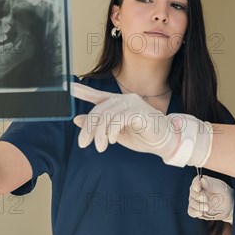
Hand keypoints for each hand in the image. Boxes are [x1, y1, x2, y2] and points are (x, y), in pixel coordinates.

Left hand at [71, 82, 212, 166]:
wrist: (165, 142)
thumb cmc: (143, 136)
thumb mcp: (116, 134)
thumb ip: (98, 126)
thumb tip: (77, 120)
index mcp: (118, 103)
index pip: (98, 96)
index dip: (83, 91)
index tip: (69, 87)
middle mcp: (124, 99)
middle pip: (98, 110)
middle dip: (88, 129)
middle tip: (83, 144)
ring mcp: (132, 103)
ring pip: (106, 115)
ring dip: (100, 134)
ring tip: (101, 147)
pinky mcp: (140, 112)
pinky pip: (119, 120)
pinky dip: (113, 131)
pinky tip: (114, 141)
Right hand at [188, 175, 233, 223]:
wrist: (230, 207)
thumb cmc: (225, 194)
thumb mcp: (220, 187)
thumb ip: (211, 184)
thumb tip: (202, 180)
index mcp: (203, 182)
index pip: (196, 181)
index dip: (195, 184)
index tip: (198, 188)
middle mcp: (198, 191)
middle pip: (192, 192)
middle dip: (198, 196)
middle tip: (206, 199)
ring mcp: (197, 201)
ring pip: (191, 203)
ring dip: (198, 205)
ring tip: (207, 207)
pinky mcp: (197, 210)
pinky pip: (191, 211)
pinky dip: (195, 212)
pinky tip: (201, 212)